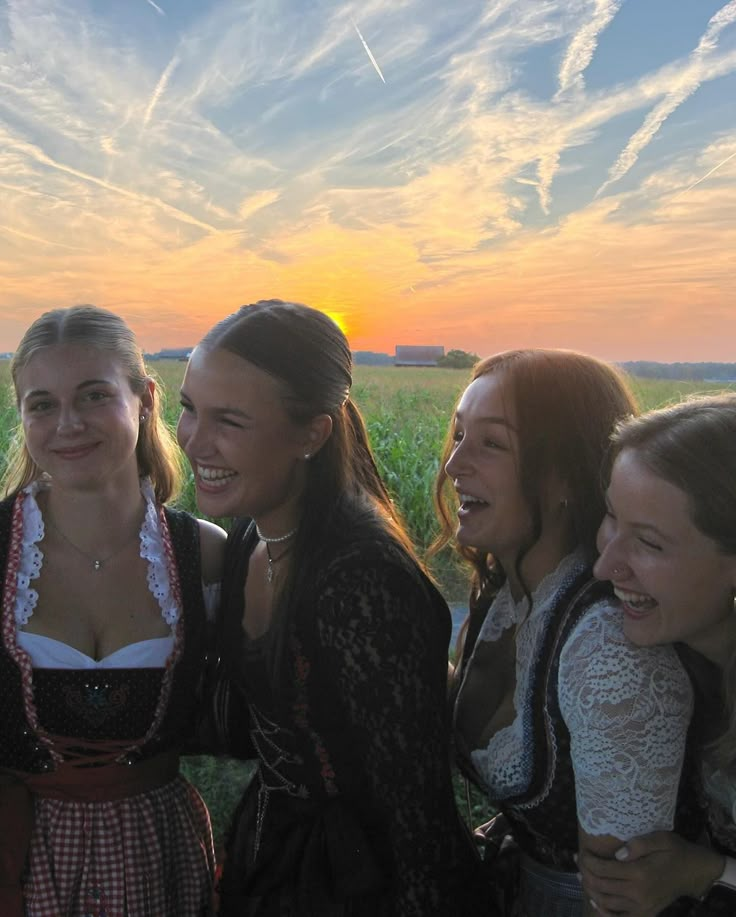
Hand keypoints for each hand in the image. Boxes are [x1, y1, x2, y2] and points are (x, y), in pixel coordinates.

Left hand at [578, 831, 723, 916]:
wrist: (695, 873)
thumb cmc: (676, 851)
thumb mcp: (660, 839)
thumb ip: (638, 844)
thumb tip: (616, 854)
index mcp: (640, 873)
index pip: (604, 869)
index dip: (588, 861)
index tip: (582, 852)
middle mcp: (639, 893)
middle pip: (601, 886)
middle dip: (585, 873)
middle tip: (578, 861)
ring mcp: (643, 907)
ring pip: (606, 903)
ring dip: (590, 890)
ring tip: (582, 875)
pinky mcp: (647, 914)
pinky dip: (605, 913)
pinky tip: (595, 903)